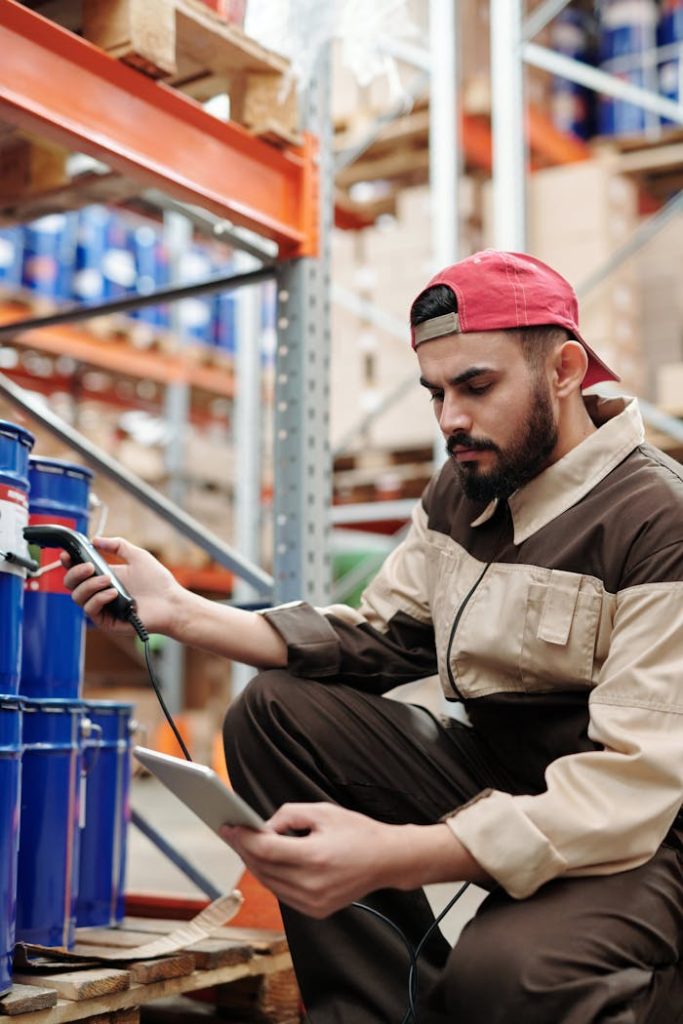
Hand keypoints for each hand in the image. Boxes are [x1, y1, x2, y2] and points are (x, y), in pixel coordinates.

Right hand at [62, 536, 184, 635]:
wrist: (171, 603)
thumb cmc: (158, 582)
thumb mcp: (137, 556)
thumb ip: (117, 545)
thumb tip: (95, 540)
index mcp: (104, 577)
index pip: (78, 571)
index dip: (68, 563)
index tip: (67, 555)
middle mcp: (99, 592)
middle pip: (71, 584)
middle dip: (76, 573)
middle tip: (90, 567)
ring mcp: (102, 607)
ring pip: (77, 597)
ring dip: (89, 586)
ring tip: (108, 580)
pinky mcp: (107, 621)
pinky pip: (90, 610)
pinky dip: (98, 598)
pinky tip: (112, 593)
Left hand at [219, 803, 480, 918]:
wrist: (387, 860)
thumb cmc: (357, 831)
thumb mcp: (322, 811)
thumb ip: (288, 816)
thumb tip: (263, 827)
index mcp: (315, 857)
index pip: (265, 850)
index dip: (243, 837)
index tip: (228, 825)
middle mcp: (312, 885)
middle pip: (263, 868)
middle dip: (244, 849)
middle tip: (232, 832)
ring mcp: (313, 903)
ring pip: (269, 883)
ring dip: (255, 864)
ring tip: (245, 845)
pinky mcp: (315, 911)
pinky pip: (283, 893)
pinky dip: (271, 876)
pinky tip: (266, 861)